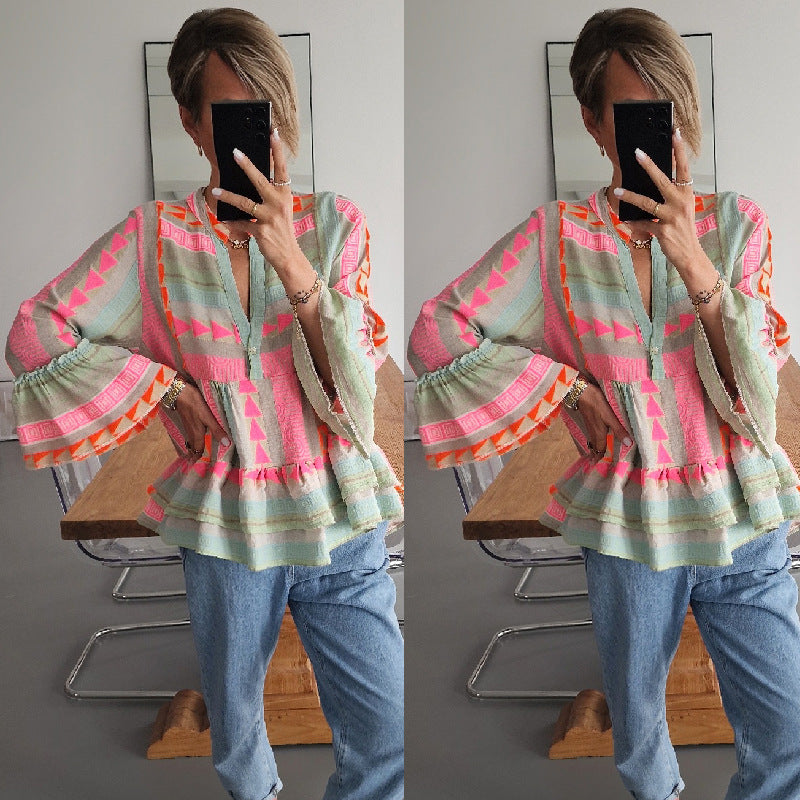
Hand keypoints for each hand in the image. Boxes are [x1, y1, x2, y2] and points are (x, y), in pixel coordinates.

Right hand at [173, 382, 228, 458]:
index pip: (198, 450)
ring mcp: (187, 426)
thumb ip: (217, 430)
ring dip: (193, 448)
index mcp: (197, 434)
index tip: (198, 467)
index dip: (198, 458)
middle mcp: (191, 433)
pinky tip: (195, 438)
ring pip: (191, 441)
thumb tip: (226, 444)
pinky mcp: (186, 421)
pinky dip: (192, 440)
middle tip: (197, 463)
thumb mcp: (208, 417)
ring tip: (196, 455)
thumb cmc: (195, 404)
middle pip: (193, 447)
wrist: (179, 392)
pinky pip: (190, 435)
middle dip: (195, 455)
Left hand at [211, 129, 306, 277]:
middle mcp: (278, 204)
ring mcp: (270, 218)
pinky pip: (241, 224)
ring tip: (216, 190)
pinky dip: (231, 223)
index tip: (273, 133)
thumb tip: (249, 181)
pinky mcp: (261, 232)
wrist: (289, 256)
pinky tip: (222, 219)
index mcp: (285, 196)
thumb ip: (269, 195)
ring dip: (229, 196)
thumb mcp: (280, 210)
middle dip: (247, 166)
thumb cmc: (283, 231)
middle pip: (261, 181)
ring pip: (245, 203)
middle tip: (235, 152)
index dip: (278, 151)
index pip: (282, 169)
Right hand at [576, 383, 631, 461]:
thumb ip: (619, 430)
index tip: (600, 468)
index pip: (600, 451)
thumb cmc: (596, 404)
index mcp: (599, 434)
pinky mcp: (589, 422)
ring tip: (597, 456)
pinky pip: (592, 436)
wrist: (581, 392)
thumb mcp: (610, 417)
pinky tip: (596, 440)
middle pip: (595, 448)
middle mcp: (593, 433)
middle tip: (598, 465)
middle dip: (597, 456)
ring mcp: (590, 427)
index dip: (601, 459)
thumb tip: (629, 444)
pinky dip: (594, 442)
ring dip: (595, 450)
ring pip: (593, 442)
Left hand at [613, 130, 707, 275]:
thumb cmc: (684, 230)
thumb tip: (654, 183)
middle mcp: (680, 203)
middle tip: (638, 153)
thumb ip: (671, 196)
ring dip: (631, 197)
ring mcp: (672, 218)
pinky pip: (643, 224)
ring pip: (647, 203)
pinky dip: (633, 223)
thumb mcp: (682, 209)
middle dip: (649, 165)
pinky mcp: (662, 231)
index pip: (684, 168)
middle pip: (663, 180)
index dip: (680, 150)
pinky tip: (625, 220)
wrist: (690, 255)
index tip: (675, 133)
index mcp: (687, 195)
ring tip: (617, 191)